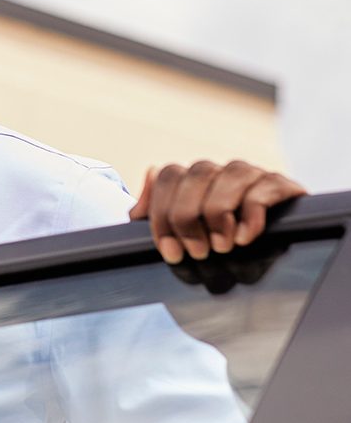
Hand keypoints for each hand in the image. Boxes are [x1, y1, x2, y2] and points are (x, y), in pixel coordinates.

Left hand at [129, 160, 306, 266]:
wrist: (275, 247)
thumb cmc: (218, 242)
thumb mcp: (182, 234)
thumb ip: (156, 215)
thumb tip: (141, 196)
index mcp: (192, 177)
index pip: (168, 176)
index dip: (162, 213)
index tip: (170, 251)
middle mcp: (220, 171)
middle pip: (196, 173)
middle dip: (188, 216)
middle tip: (196, 251)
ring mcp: (251, 174)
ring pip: (230, 175)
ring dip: (219, 213)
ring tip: (221, 247)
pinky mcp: (281, 185)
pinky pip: (264, 189)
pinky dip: (251, 214)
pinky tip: (244, 238)